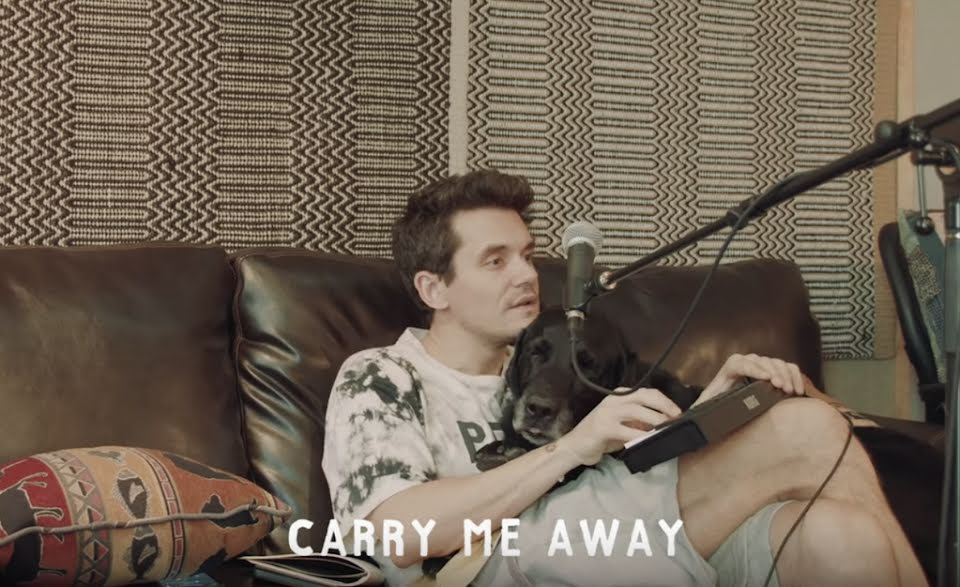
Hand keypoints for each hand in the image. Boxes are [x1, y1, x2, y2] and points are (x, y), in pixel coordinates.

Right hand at [557, 387, 681, 464]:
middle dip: (663, 406)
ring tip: (666, 428)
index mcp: (619, 396)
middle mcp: (613, 400)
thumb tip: (665, 422)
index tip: (678, 411)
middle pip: (644, 396)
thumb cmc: (602, 436)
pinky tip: (649, 440)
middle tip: (677, 418)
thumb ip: (640, 421)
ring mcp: (607, 412)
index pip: (646, 392)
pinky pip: (626, 430)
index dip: (664, 400)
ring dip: (655, 419)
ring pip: (636, 411)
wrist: (575, 446)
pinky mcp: (603, 427)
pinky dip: (641, 435)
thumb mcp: (623, 425)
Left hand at [696, 353, 805, 405]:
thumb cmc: (716, 409)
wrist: (727, 405)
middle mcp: (744, 365)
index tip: (766, 379)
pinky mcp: (774, 372)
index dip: (753, 369)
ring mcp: (761, 367)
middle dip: (773, 373)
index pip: (739, 363)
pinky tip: (798, 390)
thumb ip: (697, 411)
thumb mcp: (706, 409)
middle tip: (782, 388)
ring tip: (789, 391)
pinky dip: (795, 376)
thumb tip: (684, 418)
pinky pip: (787, 367)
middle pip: (760, 361)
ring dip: (786, 374)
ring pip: (776, 362)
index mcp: (727, 371)